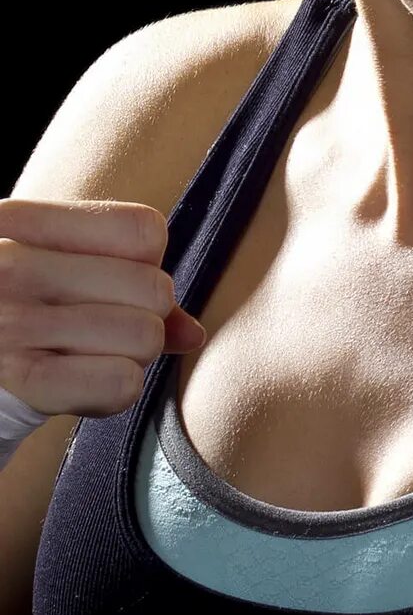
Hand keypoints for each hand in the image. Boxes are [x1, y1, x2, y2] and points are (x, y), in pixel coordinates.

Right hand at [0, 196, 207, 421]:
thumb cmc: (16, 313)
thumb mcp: (52, 272)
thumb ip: (127, 280)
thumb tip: (192, 334)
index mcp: (14, 220)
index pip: (145, 231)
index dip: (146, 264)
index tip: (108, 282)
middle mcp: (6, 265)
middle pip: (155, 288)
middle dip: (144, 319)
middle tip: (94, 331)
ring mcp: (9, 322)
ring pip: (146, 337)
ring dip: (129, 358)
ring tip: (80, 356)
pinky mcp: (18, 378)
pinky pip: (122, 383)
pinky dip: (112, 394)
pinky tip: (73, 386)